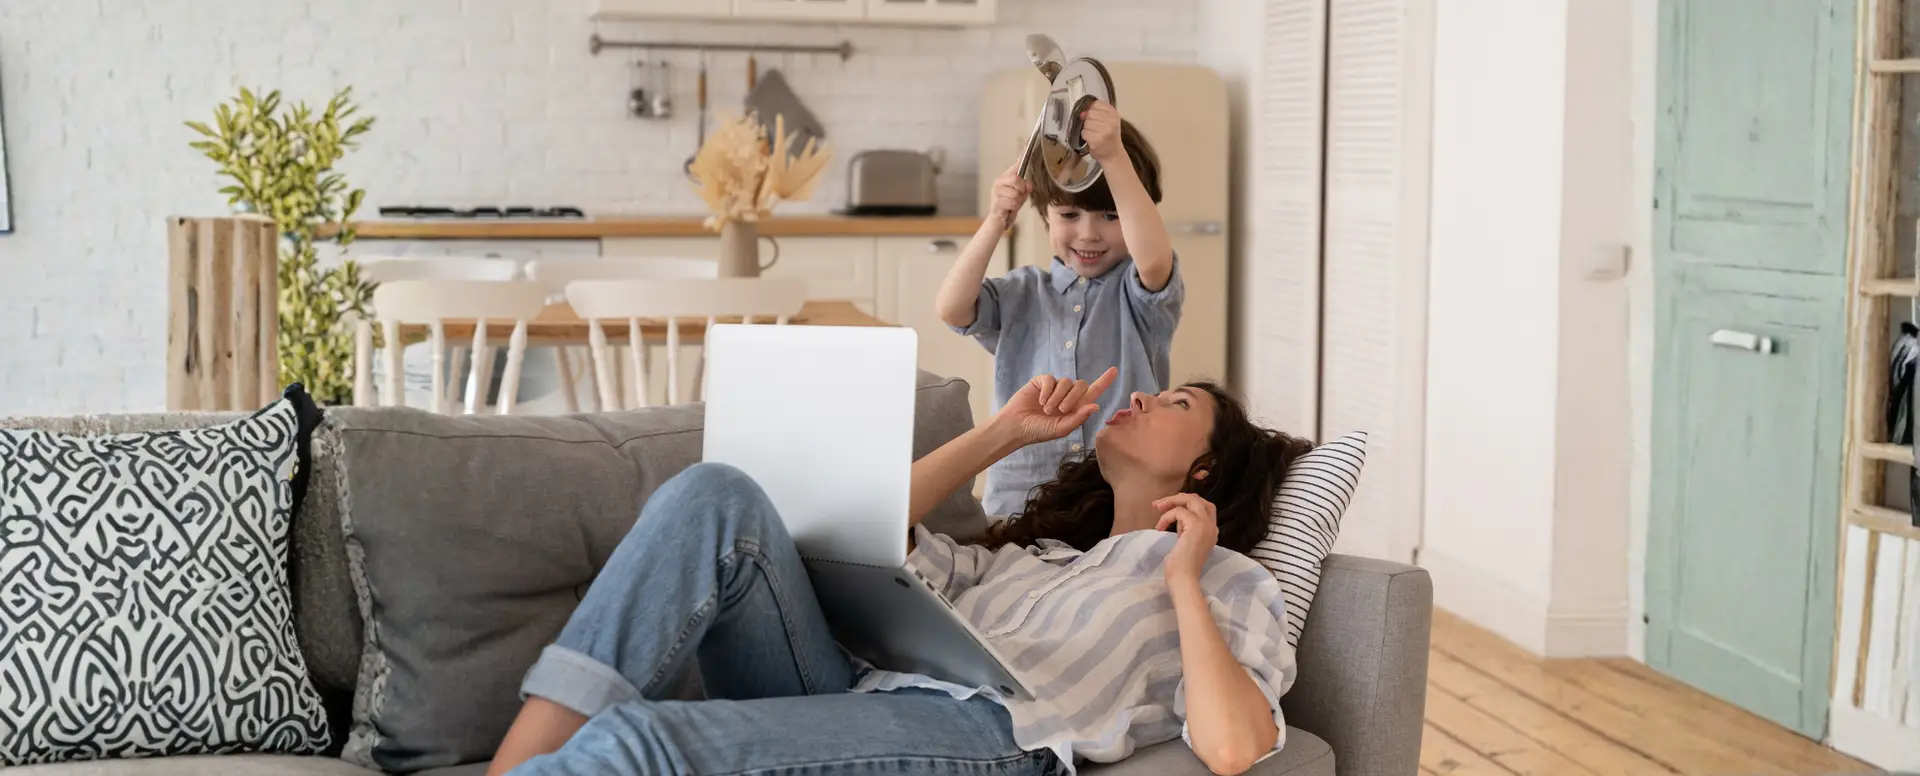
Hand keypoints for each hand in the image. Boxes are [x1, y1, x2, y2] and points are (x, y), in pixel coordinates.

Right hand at [990, 162, 1030, 228]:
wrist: (999, 220)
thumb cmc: (1009, 206)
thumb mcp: (1021, 195)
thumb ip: (1025, 187)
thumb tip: (1028, 185)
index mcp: (1005, 178)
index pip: (1015, 166)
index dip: (1021, 158)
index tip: (1026, 148)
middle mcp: (998, 183)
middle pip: (1016, 179)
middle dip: (1021, 190)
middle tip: (1018, 196)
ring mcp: (996, 192)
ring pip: (1016, 194)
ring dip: (1018, 202)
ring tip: (1012, 205)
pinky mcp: (996, 203)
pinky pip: (1013, 203)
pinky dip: (1014, 208)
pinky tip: (1009, 209)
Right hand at [994, 367, 1117, 445]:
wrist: (1016, 426)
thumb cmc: (1039, 431)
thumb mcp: (1061, 429)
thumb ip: (1079, 418)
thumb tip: (1096, 405)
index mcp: (1075, 407)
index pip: (1093, 391)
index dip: (1104, 381)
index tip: (1115, 370)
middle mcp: (1067, 395)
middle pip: (1081, 385)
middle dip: (1073, 397)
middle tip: (1061, 410)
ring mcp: (1054, 387)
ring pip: (1066, 382)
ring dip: (1058, 397)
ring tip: (1047, 409)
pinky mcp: (1042, 381)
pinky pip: (1051, 379)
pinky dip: (1048, 391)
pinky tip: (1040, 401)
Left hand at [1079, 100, 1124, 164]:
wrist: (1113, 154)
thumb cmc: (1109, 136)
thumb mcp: (1108, 120)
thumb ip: (1096, 113)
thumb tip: (1081, 113)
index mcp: (1113, 113)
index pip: (1096, 103)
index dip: (1092, 110)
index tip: (1095, 117)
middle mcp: (1111, 120)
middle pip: (1089, 113)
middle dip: (1088, 120)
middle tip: (1095, 128)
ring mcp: (1104, 130)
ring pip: (1086, 123)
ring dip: (1086, 129)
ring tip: (1094, 134)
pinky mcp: (1097, 139)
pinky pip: (1084, 133)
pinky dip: (1085, 136)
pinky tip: (1092, 140)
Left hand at [1155, 493, 1218, 582]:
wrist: (1184, 580)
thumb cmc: (1181, 568)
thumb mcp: (1185, 543)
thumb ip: (1186, 530)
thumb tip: (1177, 517)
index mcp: (1211, 531)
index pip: (1205, 507)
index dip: (1188, 502)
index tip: (1171, 505)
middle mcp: (1211, 526)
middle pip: (1198, 499)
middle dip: (1178, 498)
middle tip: (1159, 504)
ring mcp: (1205, 525)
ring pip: (1191, 500)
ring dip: (1170, 502)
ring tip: (1157, 509)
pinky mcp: (1196, 526)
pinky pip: (1179, 511)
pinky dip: (1166, 516)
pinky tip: (1159, 528)